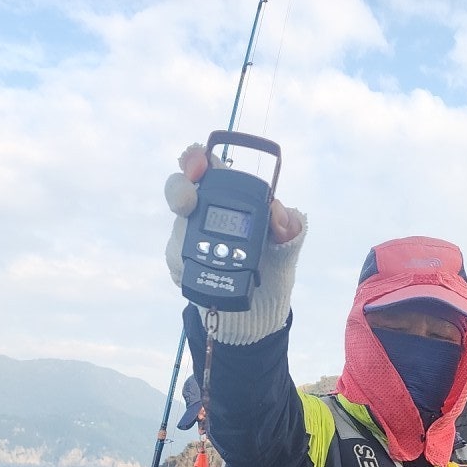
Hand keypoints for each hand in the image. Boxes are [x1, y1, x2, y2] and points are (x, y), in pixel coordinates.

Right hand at [164, 146, 299, 263]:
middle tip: (188, 205)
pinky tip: (200, 272)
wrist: (258, 307)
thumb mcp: (287, 248)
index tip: (199, 166)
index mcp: (230, 196)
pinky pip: (177, 260)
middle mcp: (204, 210)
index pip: (206, 166)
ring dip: (189, 241)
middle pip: (180, 189)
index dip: (196, 159)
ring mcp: (189, 235)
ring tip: (210, 255)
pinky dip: (188, 266)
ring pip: (177, 229)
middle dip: (179, 193)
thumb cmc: (272, 267)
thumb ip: (289, 229)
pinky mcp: (181, 262)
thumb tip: (279, 212)